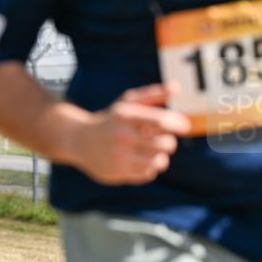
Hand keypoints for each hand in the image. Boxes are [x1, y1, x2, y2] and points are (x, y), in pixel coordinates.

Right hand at [66, 83, 190, 184]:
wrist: (76, 139)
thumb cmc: (108, 119)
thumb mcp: (126, 103)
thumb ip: (152, 95)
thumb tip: (176, 87)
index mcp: (125, 116)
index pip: (163, 121)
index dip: (179, 124)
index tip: (184, 127)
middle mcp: (121, 136)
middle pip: (166, 144)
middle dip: (168, 142)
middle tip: (161, 140)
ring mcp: (118, 157)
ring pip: (159, 162)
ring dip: (160, 157)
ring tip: (151, 152)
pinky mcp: (116, 173)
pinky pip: (147, 174)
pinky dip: (147, 168)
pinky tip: (139, 161)